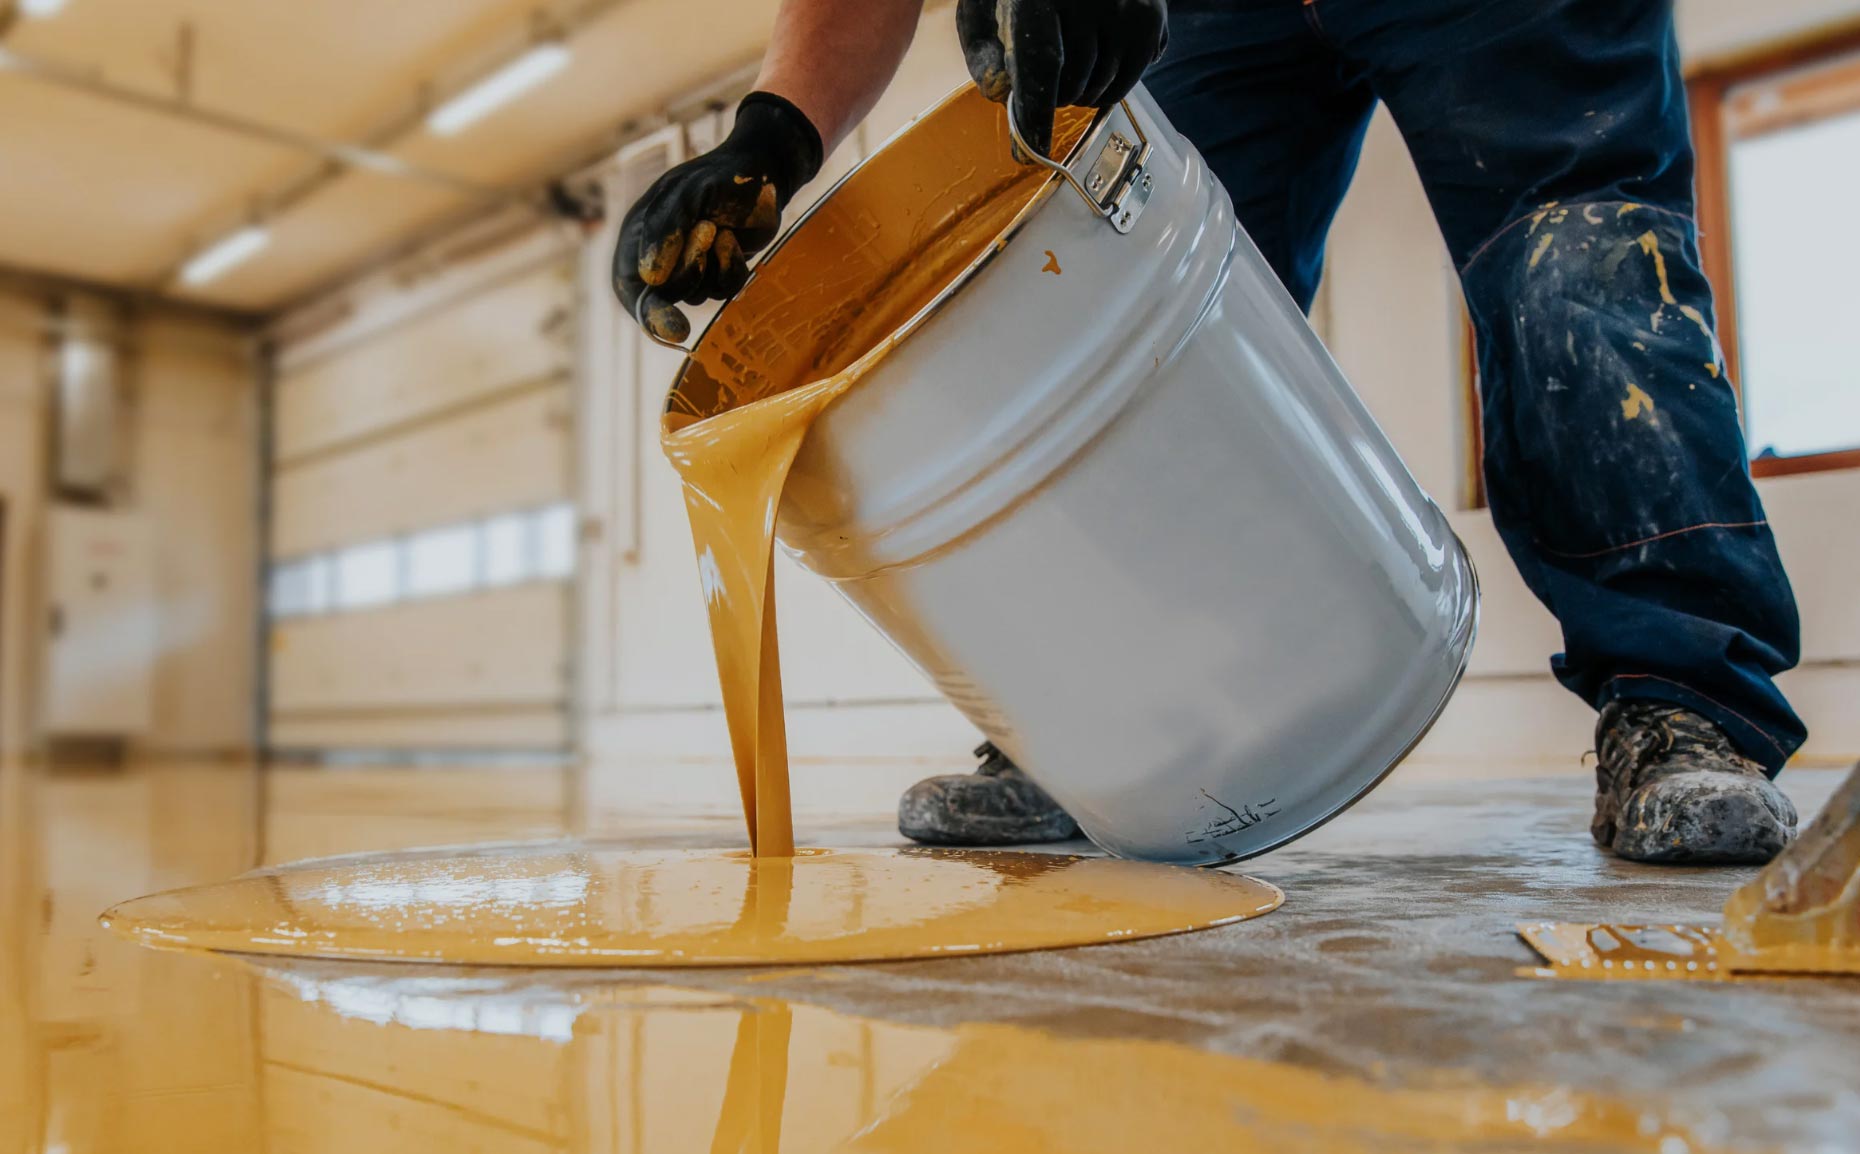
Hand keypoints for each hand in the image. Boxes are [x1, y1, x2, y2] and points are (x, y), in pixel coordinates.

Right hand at [613, 92, 822, 343]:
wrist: (761, 171)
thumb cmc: (717, 176)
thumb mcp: (685, 193)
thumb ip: (664, 230)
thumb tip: (649, 278)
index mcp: (638, 236)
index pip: (629, 287)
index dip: (648, 312)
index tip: (674, 329)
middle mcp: (660, 256)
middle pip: (665, 296)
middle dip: (690, 269)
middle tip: (707, 230)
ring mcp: (691, 266)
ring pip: (697, 295)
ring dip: (712, 265)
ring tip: (719, 227)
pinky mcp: (719, 271)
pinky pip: (724, 290)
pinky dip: (732, 268)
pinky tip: (733, 239)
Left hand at [957, 0, 1167, 158]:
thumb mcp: (981, 14)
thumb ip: (986, 60)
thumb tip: (1010, 103)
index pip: (1040, 66)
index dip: (1034, 116)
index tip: (1028, 152)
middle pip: (1070, 86)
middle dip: (1052, 97)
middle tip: (1044, 74)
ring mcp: (1127, 7)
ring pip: (1103, 89)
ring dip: (1081, 91)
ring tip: (1070, 59)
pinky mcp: (1151, 17)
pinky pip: (1130, 80)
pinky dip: (1110, 82)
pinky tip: (1095, 54)